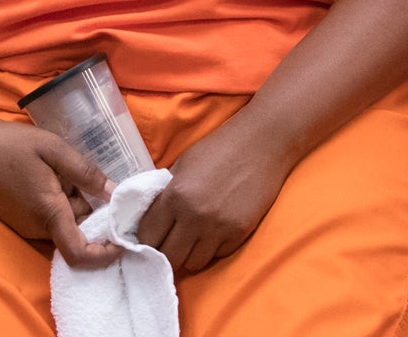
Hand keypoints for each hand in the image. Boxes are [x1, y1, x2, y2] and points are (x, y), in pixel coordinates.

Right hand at [0, 118, 121, 268]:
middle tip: (92, 176)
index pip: (79, 252)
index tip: (124, 240)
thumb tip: (114, 193)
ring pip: (64, 222)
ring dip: (74, 202)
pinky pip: (50, 218)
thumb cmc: (12, 145)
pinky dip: (60, 201)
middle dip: (90, 208)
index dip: (105, 254)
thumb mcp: (54, 149)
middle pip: (77, 230)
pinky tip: (51, 174)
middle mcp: (37, 228)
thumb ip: (85, 172)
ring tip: (65, 169)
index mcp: (49, 213)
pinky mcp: (19, 220)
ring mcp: (26, 226)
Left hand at [136, 120, 294, 272]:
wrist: (262, 143)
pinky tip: (216, 231)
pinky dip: (213, 249)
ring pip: (193, 263)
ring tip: (194, 239)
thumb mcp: (183, 165)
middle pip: (168, 257)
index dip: (146, 240)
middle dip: (165, 254)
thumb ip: (166, 194)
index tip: (151, 239)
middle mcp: (194, 216)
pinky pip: (217, 255)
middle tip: (170, 245)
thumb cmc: (219, 148)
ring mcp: (218, 228)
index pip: (147, 236)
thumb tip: (151, 221)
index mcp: (175, 195)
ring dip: (190, 254)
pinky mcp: (239, 233)